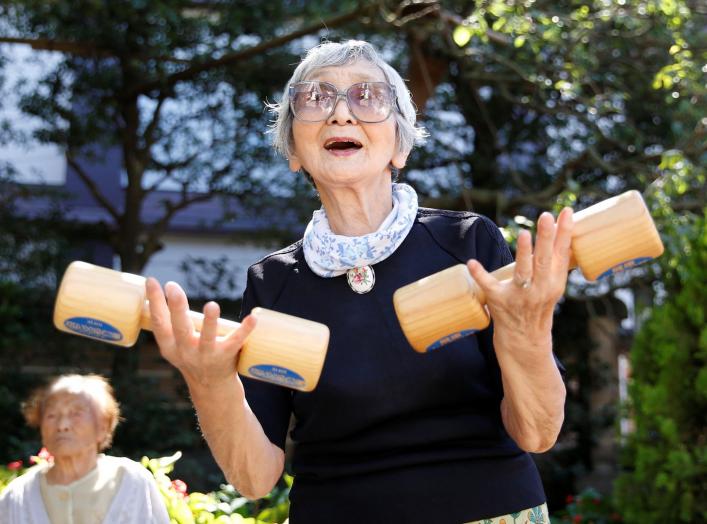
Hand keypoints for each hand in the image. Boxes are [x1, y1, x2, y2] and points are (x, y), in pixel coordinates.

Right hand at [145, 278, 256, 387]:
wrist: (212, 389)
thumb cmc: (193, 358)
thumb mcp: (175, 345)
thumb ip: (172, 323)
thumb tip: (167, 288)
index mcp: (170, 346)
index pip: (159, 321)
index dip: (154, 301)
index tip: (152, 280)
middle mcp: (185, 351)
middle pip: (179, 328)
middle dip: (176, 307)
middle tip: (173, 287)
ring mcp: (206, 356)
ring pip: (207, 338)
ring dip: (210, 321)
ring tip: (212, 305)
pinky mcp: (226, 357)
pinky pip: (236, 342)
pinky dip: (245, 330)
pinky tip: (252, 318)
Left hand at [467, 208, 573, 349]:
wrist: (525, 342)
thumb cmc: (537, 307)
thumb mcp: (551, 286)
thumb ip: (552, 262)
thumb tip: (556, 229)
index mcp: (554, 282)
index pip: (562, 254)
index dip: (565, 232)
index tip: (567, 211)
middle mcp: (540, 289)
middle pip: (544, 260)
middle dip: (546, 238)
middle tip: (547, 215)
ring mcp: (519, 296)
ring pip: (523, 272)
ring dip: (524, 253)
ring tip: (525, 234)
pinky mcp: (499, 303)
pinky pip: (489, 286)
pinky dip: (480, 274)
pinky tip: (472, 262)